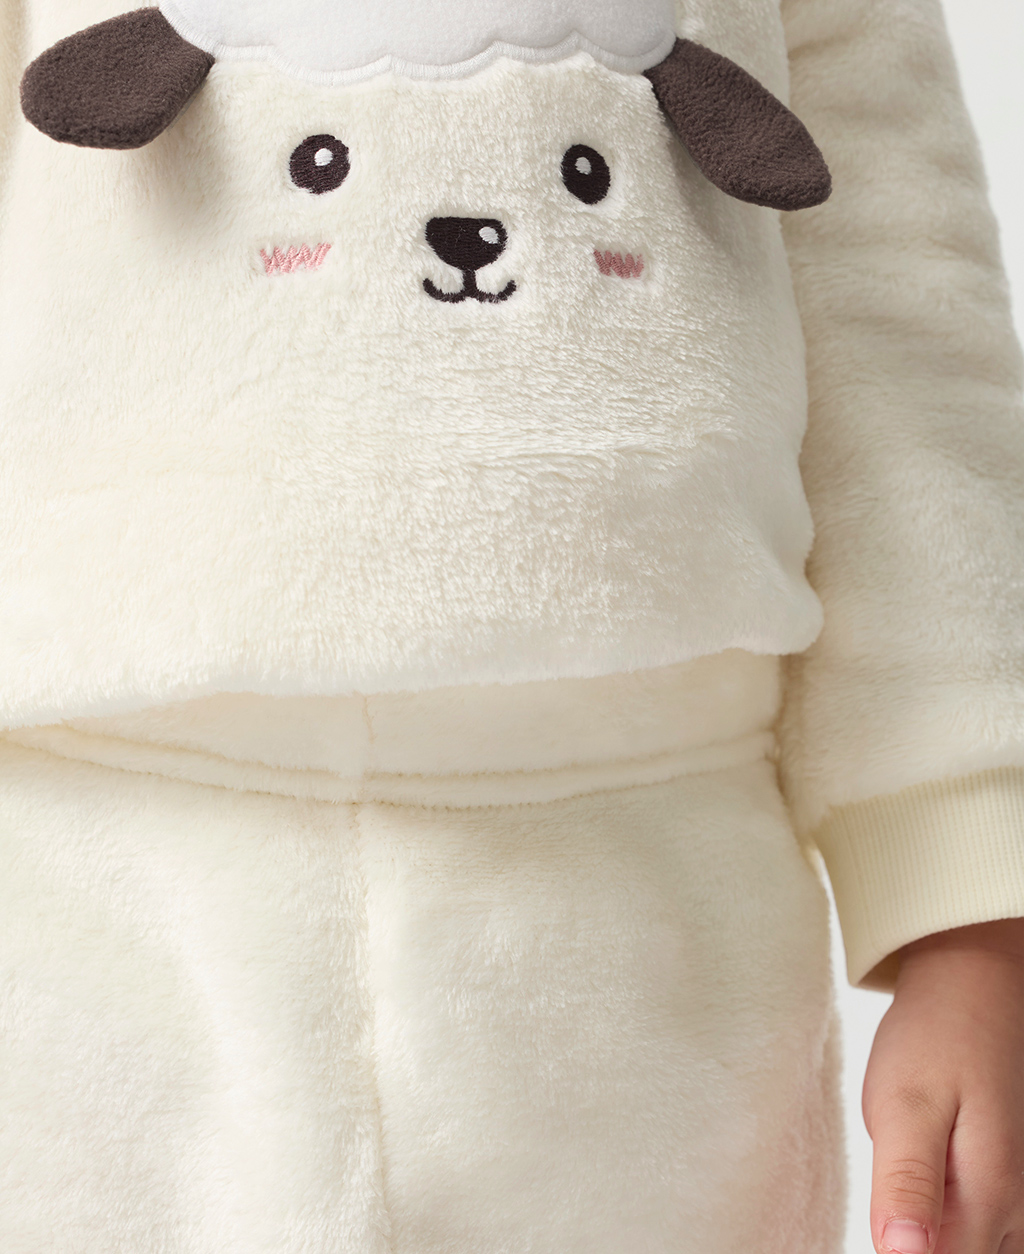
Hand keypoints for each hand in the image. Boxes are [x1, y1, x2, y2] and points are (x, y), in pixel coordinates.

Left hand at [862, 918, 1023, 1253]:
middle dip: (922, 1244)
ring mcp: (1022, 1194)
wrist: (974, 983)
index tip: (882, 1223)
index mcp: (989, 1197)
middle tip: (892, 1193)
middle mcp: (1019, 1207)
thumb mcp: (904, 1104)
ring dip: (940, 1232)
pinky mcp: (1013, 1177)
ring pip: (982, 1246)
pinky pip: (991, 1226)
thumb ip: (906, 1184)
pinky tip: (928, 1186)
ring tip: (909, 1184)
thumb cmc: (935, 1037)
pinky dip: (955, 1220)